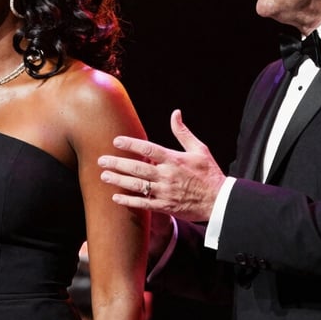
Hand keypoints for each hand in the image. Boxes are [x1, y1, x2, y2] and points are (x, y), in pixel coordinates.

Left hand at [98, 109, 225, 222]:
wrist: (219, 201)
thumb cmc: (209, 173)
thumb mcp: (199, 149)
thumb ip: (183, 132)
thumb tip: (175, 113)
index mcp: (174, 159)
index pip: (148, 149)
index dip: (130, 144)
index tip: (116, 141)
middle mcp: (167, 175)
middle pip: (136, 168)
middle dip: (117, 163)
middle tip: (101, 160)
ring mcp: (164, 191)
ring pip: (136, 185)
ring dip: (118, 180)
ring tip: (104, 176)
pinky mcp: (165, 206)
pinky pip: (143, 203)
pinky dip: (128, 201)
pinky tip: (115, 198)